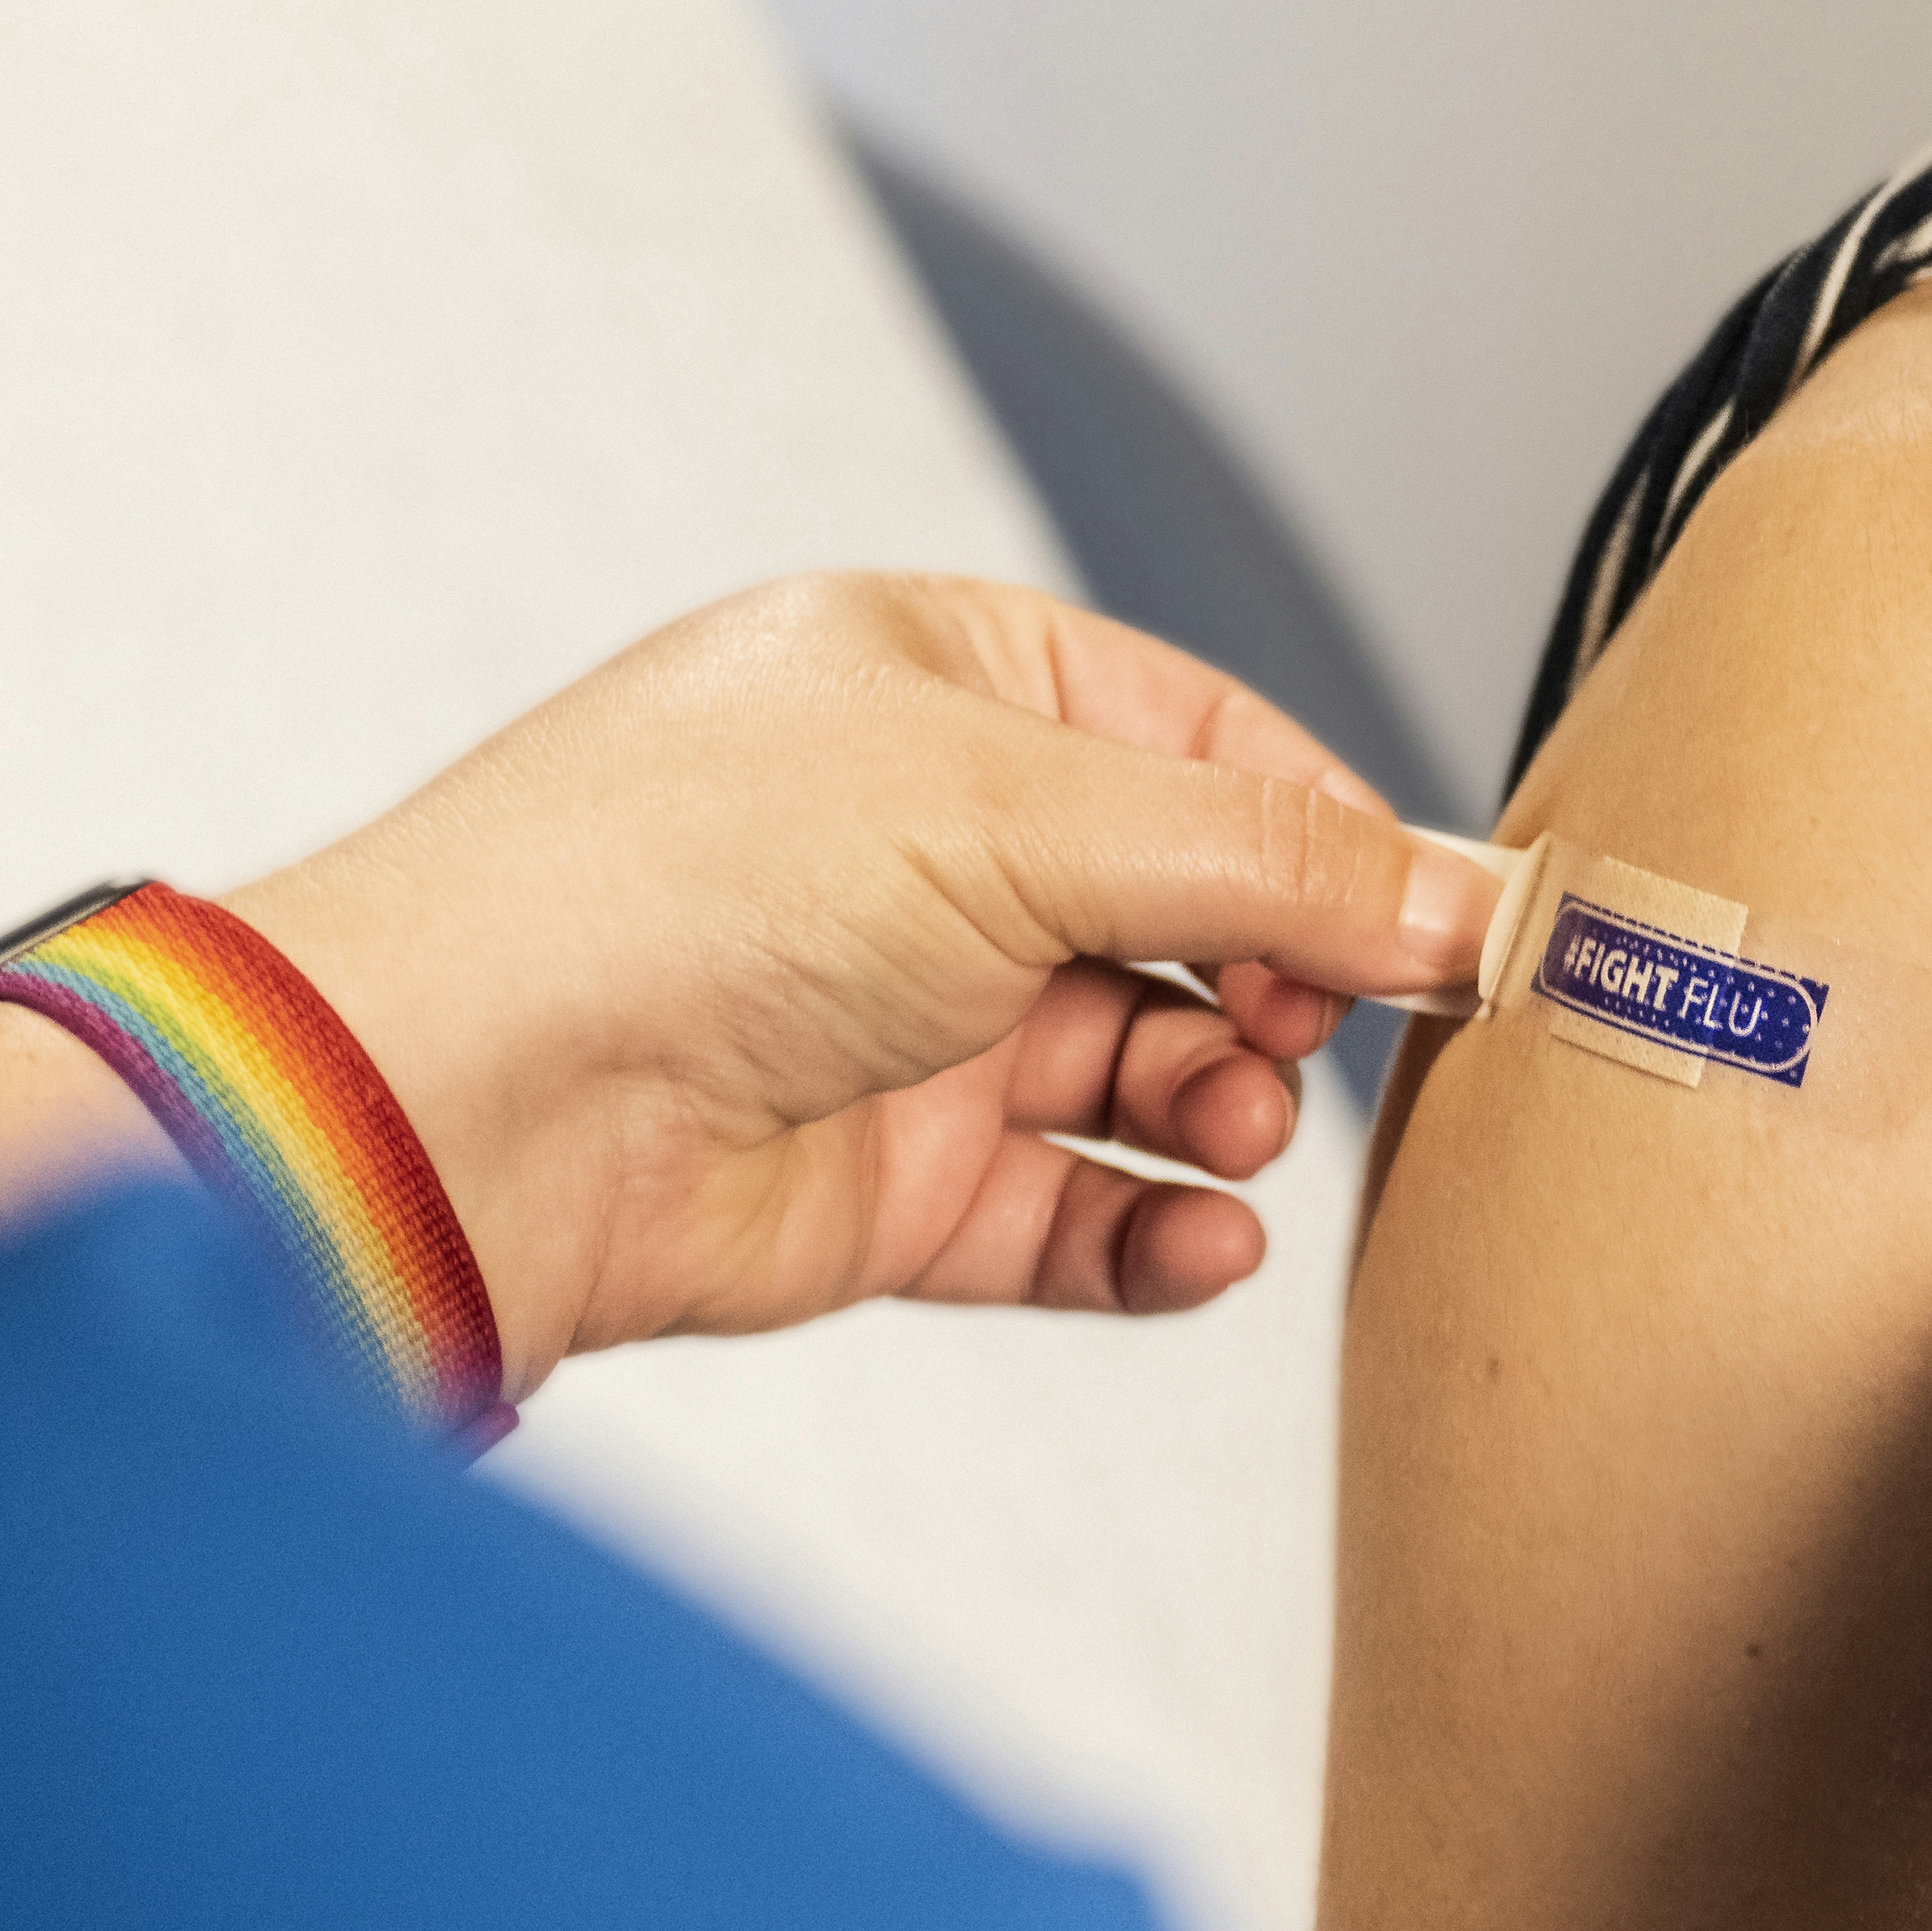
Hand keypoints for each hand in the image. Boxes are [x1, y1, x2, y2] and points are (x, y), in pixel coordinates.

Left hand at [137, 574, 1499, 1388]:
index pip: (1210, 747)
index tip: (1453, 924)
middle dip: (1284, 981)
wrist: (476, 1096)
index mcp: (944, 684)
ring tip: (1240, 1126)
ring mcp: (909, 1019)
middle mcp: (928, 844)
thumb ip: (1264, 862)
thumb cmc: (679, 883)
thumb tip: (1456, 897)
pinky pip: (1073, 1213)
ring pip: (1146, 1071)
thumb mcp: (1026, 807)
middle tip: (1328, 1030)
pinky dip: (1156, 1235)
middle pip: (1194, 915)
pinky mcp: (889, 1183)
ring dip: (1227, 1106)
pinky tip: (1204, 1246)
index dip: (1339, 836)